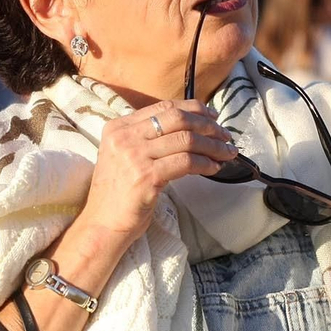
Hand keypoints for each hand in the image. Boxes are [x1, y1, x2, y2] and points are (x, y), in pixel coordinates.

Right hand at [74, 99, 238, 252]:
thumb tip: (191, 126)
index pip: (163, 107)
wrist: (103, 224)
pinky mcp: (146, 177)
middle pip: (177, 118)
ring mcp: (134, 156)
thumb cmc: (119, 193)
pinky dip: (206, 163)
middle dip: (207, 125)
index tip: (212, 116)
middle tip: (224, 136)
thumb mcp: (125, 155)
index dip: (193, 109)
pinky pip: (186, 162)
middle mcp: (125, 137)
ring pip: (186, 140)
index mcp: (119, 127)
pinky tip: (214, 168)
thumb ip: (147, 139)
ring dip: (213, 146)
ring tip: (227, 153)